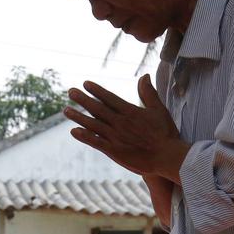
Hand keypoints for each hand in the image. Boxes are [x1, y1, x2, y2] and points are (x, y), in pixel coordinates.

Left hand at [65, 75, 188, 180]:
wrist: (166, 157)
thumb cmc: (165, 133)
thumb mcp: (158, 109)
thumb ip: (149, 93)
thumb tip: (144, 76)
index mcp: (130, 111)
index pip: (109, 98)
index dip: (96, 90)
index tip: (85, 84)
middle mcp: (120, 122)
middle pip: (97, 109)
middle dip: (82, 99)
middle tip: (70, 91)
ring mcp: (115, 137)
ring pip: (93, 124)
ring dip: (78, 117)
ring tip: (66, 110)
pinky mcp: (114, 151)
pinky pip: (96, 142)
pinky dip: (84, 136)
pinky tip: (74, 131)